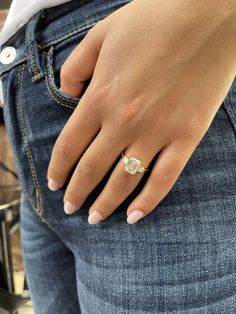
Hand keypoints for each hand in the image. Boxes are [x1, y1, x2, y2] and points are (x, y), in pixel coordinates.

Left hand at [47, 0, 235, 223]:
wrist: (207, 16)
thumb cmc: (153, 20)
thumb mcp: (101, 35)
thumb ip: (76, 67)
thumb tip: (66, 94)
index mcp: (100, 97)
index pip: (69, 147)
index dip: (58, 170)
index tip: (54, 185)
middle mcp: (124, 121)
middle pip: (92, 169)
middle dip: (77, 193)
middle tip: (70, 208)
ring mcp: (157, 132)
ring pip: (124, 180)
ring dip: (105, 204)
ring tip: (95, 218)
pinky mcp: (186, 137)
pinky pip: (164, 178)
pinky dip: (148, 201)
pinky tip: (135, 217)